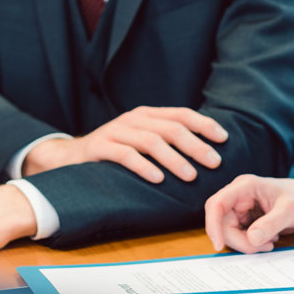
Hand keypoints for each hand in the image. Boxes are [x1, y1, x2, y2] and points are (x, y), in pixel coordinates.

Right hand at [23, 106, 227, 182]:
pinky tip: (158, 179)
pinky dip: (144, 167)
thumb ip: (165, 141)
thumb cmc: (114, 153)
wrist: (69, 157)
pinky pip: (125, 155)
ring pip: (151, 141)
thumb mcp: (140, 141)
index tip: (224, 139)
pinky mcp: (100, 147)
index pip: (181, 114)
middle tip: (214, 162)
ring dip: (174, 159)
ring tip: (190, 176)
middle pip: (170, 128)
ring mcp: (115, 131)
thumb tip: (205, 154)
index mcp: (146, 115)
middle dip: (195, 145)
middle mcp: (133, 119)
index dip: (204, 125)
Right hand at [204, 174, 293, 252]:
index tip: (219, 245)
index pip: (217, 204)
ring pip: (228, 232)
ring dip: (246, 244)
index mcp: (244, 187)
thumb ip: (271, 223)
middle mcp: (238, 197)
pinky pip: (238, 236)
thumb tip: (252, 238)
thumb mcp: (289, 211)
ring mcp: (240, 209)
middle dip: (239, 240)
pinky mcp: (244, 220)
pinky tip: (268, 241)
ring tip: (270, 243)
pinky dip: (250, 244)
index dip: (213, 224)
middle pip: (221, 223)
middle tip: (263, 247)